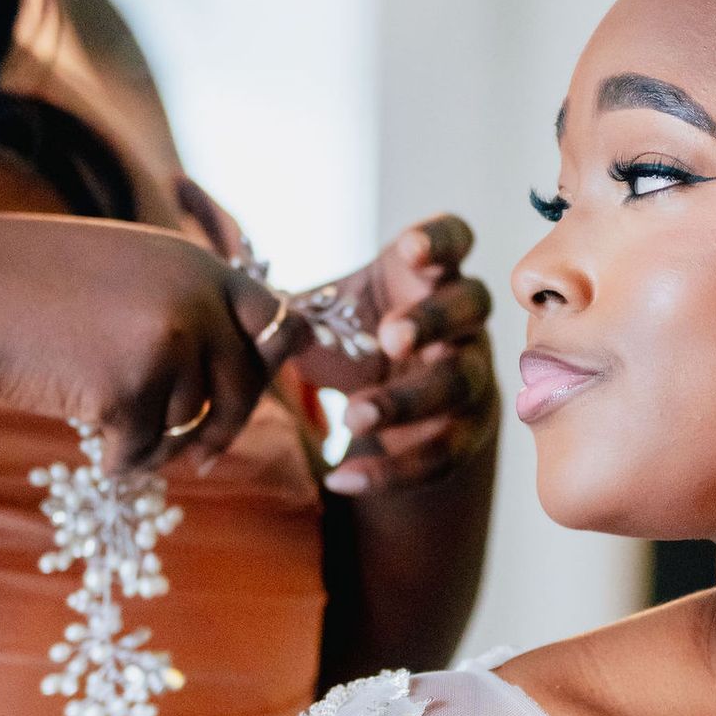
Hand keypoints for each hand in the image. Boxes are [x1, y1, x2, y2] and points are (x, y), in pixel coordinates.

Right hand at [0, 216, 309, 474]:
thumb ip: (187, 303)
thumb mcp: (130, 268)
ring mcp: (168, 345)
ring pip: (189, 427)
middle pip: (244, 389)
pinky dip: (121, 460)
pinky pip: (142, 451)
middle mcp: (197, 301)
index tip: (253, 393)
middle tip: (204, 456)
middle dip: (225, 429)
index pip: (279, 321)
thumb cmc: (30, 281)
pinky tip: (92, 445)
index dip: (272, 364)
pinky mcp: (131, 390)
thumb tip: (248, 360)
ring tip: (119, 436)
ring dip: (160, 445)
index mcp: (199, 265)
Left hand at [301, 216, 498, 496]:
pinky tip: (340, 478)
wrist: (387, 398)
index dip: (439, 239)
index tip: (408, 249)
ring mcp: (473, 372)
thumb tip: (242, 320)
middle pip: (470, 308)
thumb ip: (296, 310)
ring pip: (460, 383)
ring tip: (353, 416)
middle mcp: (464, 319)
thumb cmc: (355, 336)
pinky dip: (390, 470)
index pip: (454, 237)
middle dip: (433, 321)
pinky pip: (439, 454)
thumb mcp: (329, 313)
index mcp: (430, 274)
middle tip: (391, 338)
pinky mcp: (466, 430)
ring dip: (410, 400)